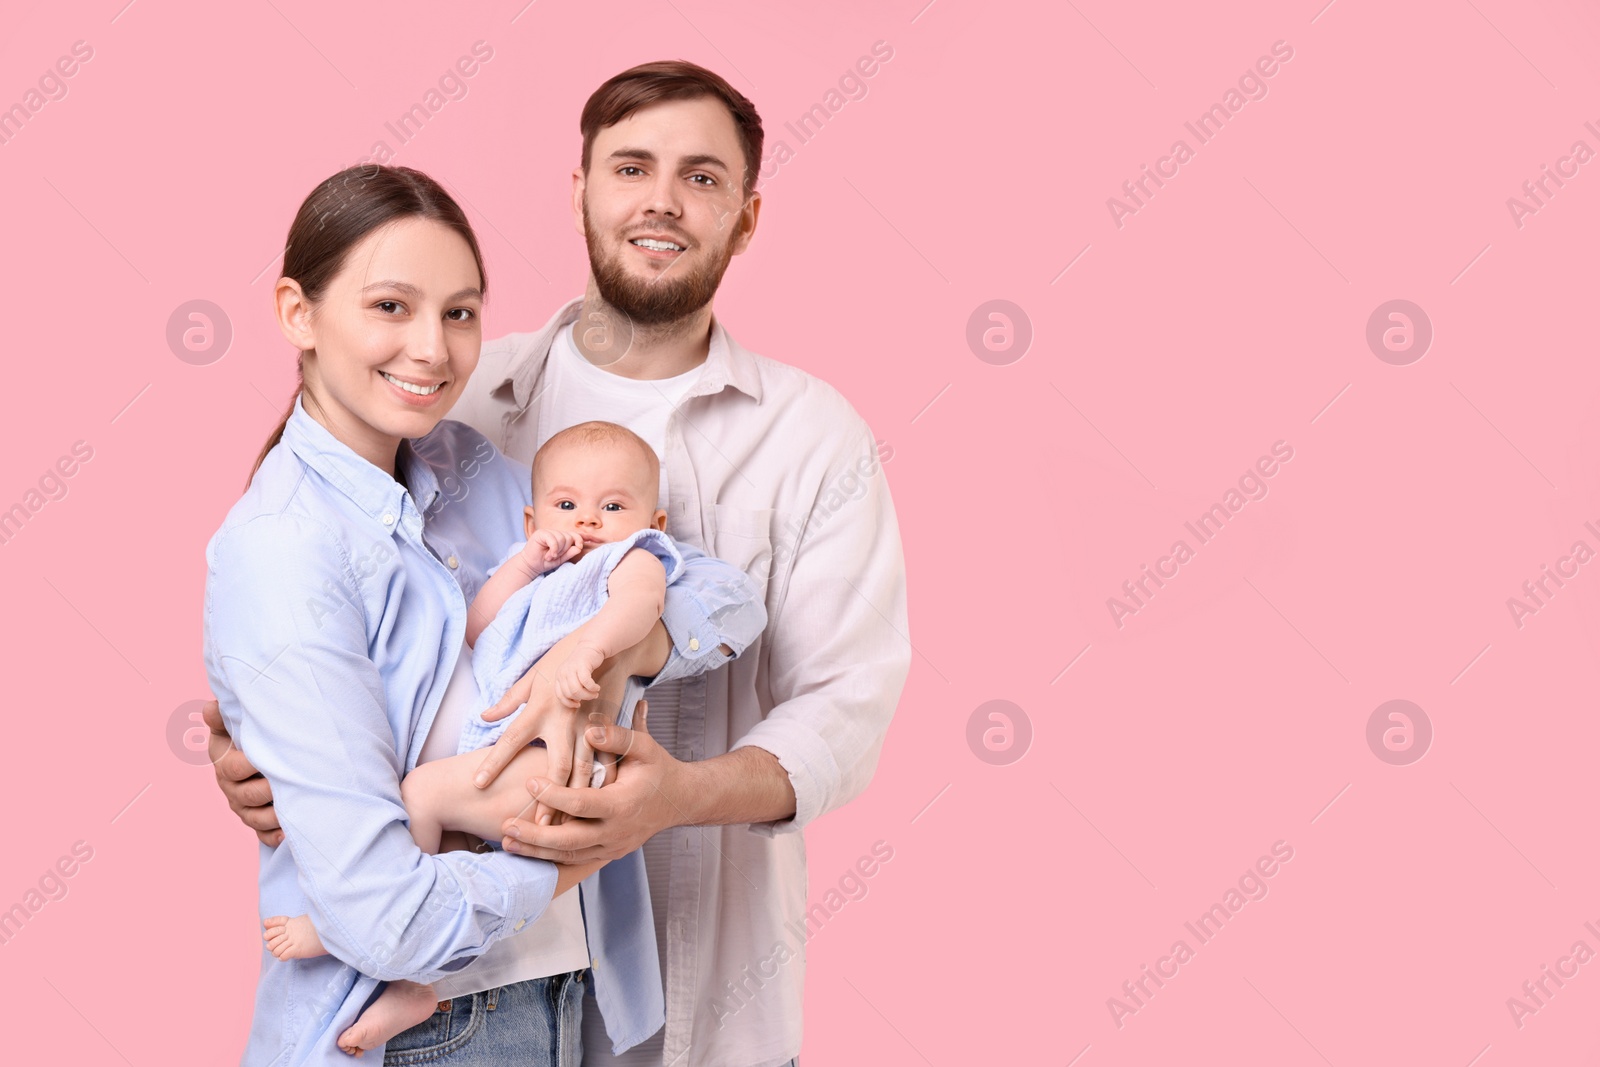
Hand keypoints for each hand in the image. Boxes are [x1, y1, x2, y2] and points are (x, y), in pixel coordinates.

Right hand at [202, 699, 282, 846]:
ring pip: (255, 817)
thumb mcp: (234, 723)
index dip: (249, 764)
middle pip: (246, 795)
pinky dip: (273, 836)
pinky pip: (262, 834)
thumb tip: (211, 708)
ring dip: (273, 816)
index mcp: (224, 763)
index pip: (232, 768)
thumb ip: (224, 717)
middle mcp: (231, 788)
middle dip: (267, 790)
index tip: (267, 757)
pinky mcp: (256, 820)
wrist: (260, 749)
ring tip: (293, 810)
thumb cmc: (248, 733)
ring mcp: (243, 806)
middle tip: (292, 781)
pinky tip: (286, 834)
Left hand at [473, 648, 590, 824]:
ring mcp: (588, 727)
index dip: (494, 761)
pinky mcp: (607, 730)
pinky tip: (595, 807)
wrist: (607, 647)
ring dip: (573, 801)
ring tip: (563, 828)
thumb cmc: (564, 659)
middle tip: (537, 828)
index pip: (512, 738)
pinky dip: (600, 785)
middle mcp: (564, 721)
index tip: (477, 783)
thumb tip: (485, 716)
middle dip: (548, 799)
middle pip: (556, 765)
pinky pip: (605, 763)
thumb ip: (510, 700)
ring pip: (584, 771)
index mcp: (540, 708)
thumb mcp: (534, 676)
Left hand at [499, 702, 683, 862]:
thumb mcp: (644, 747)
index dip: (554, 795)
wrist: (679, 800)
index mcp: (624, 804)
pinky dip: (550, 857)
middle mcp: (617, 832)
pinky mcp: (607, 854)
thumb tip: (588, 731)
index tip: (530, 782)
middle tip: (505, 825)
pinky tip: (527, 851)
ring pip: (569, 856)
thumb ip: (617, 737)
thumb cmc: (657, 769)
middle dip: (535, 837)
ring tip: (507, 842)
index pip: (582, 804)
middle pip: (570, 841)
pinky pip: (575, 859)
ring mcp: (612, 847)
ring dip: (536, 851)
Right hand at [523, 529, 581, 572]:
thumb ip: (570, 553)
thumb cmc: (545, 562)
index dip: (579, 540)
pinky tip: (548, 555)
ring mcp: (548, 532)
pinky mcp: (541, 533)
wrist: (531, 565)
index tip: (579, 547)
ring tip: (550, 557)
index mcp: (561, 537)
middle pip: (569, 537)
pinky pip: (553, 539)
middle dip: (564, 550)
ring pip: (562, 538)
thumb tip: (579, 547)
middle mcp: (555, 533)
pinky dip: (553, 549)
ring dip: (557, 551)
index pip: (575, 535)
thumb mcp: (561, 559)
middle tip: (555, 557)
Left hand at [554, 643, 605, 708]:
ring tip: (595, 693)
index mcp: (559, 676)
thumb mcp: (573, 675)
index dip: (569, 703)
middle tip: (592, 696)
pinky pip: (586, 682)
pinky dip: (592, 688)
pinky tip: (597, 687)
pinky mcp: (581, 666)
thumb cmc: (583, 665)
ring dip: (588, 695)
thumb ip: (571, 687)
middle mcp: (563, 672)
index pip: (560, 695)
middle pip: (570, 694)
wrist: (591, 647)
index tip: (578, 704)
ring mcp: (571, 668)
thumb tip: (576, 702)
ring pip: (577, 690)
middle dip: (583, 698)